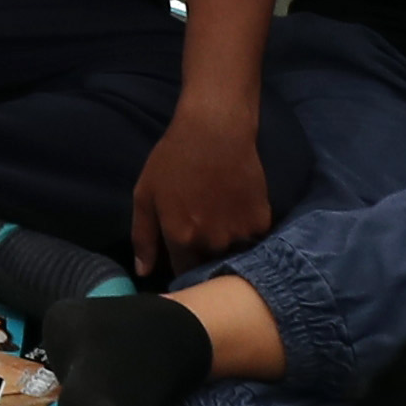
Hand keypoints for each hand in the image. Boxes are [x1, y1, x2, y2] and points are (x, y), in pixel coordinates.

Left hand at [128, 103, 274, 277]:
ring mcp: (241, 234)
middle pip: (209, 265)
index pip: (183, 272)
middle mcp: (213, 243)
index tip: (180, 257)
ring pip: (232, 254)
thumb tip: (144, 273)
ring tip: (218, 220)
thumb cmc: (174, 160)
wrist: (216, 131)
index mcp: (182, 237)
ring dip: (226, 246)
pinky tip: (235, 209)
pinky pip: (252, 239)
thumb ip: (143, 238)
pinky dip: (244, 231)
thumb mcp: (145, 195)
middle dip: (203, 256)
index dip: (180, 267)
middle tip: (200, 229)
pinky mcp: (262, 223)